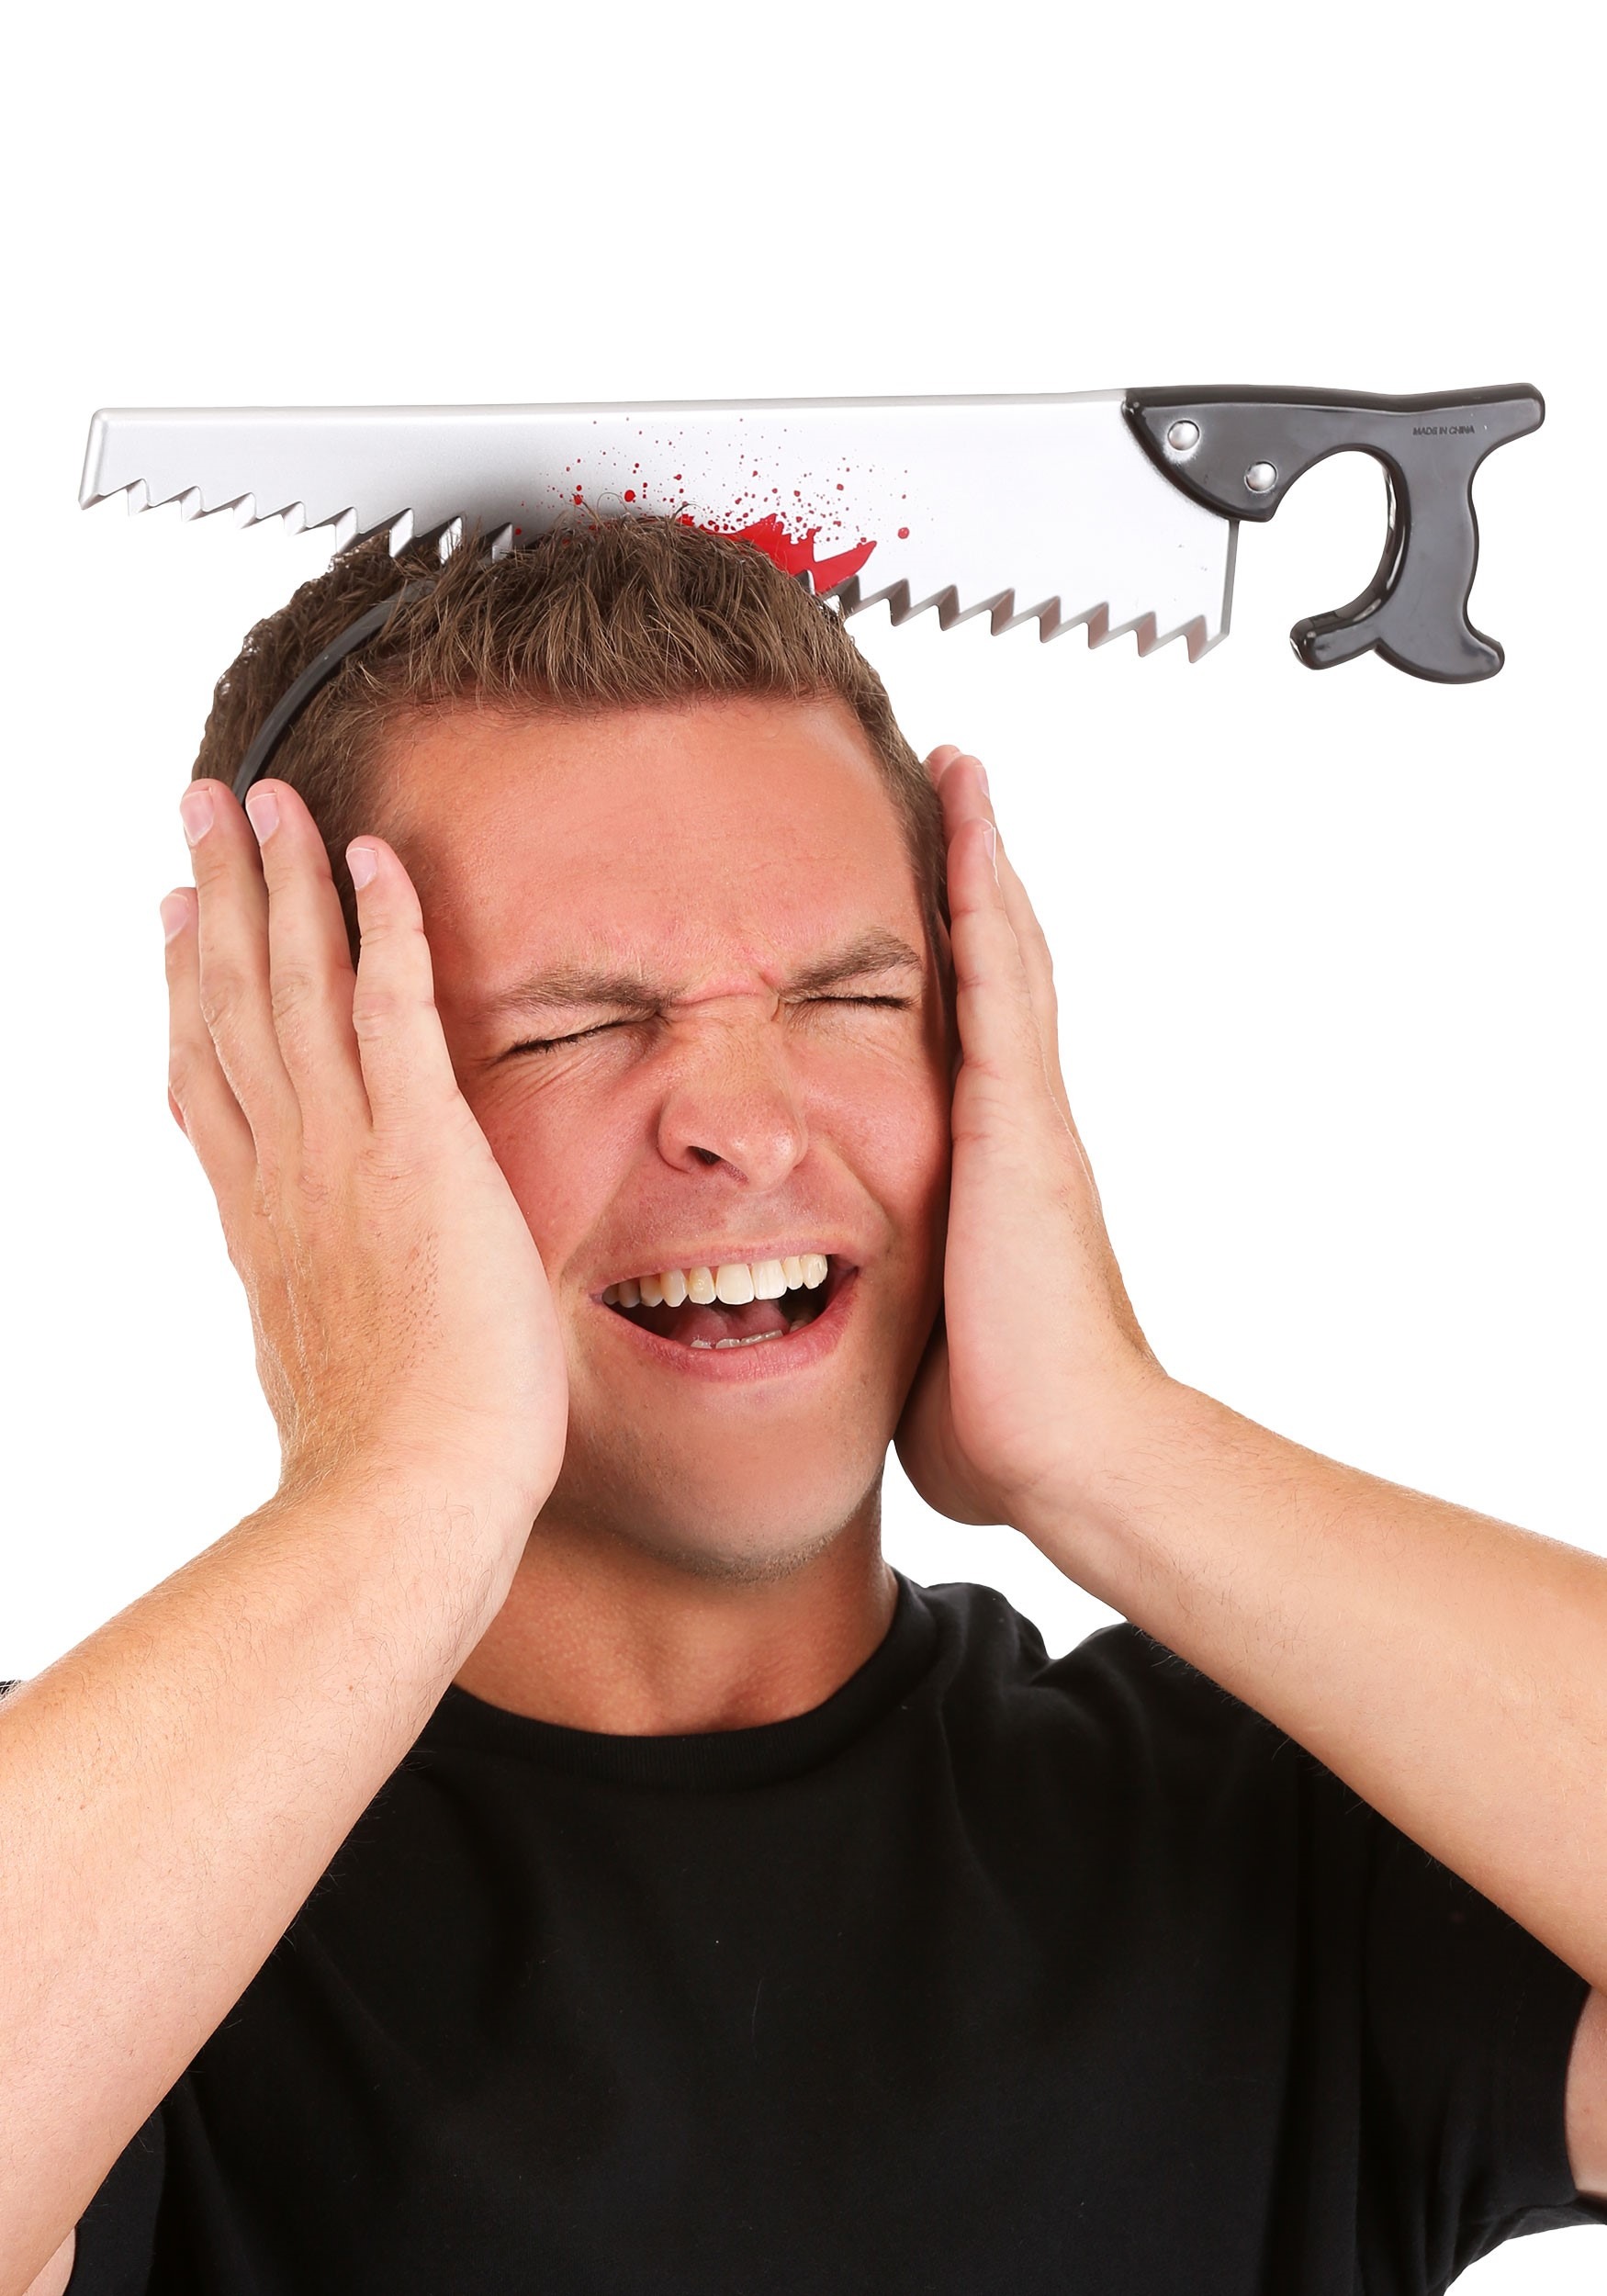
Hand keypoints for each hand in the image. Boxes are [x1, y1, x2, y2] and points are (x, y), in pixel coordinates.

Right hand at [162, 777, 566, 1551]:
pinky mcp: (419, 1144)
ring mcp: (343, 1148)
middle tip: (200, 806)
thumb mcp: (317, 1362)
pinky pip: (395, 1004)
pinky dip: (385, 923)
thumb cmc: (382, 1457)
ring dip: (283, 879)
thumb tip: (308, 1302)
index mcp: (259, 1217)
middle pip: (232, 999)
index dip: (186, 983)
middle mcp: (283, 1165)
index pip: (210, 1073)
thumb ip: (306, 1305)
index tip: (175, 917)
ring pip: (295, 982)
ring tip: (267, 796)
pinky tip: (375, 856)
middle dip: (219, 893)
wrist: (406, 1490)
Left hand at [894, 749, 1163, 1536]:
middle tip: (954, 789)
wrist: (1073, 1453)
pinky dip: (981, 894)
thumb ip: (900, 1309)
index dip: (960, 959)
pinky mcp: (1015, 1119)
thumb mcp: (928, 1341)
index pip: (976, 1038)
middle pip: (1000, 972)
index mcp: (997, 1173)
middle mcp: (1020, 1127)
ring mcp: (1024, 1115)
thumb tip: (852, 1332)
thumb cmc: (1007, 1422)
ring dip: (980, 860)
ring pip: (1004, 954)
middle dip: (975, 882)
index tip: (936, 892)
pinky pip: (996, 979)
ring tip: (960, 770)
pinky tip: (966, 820)